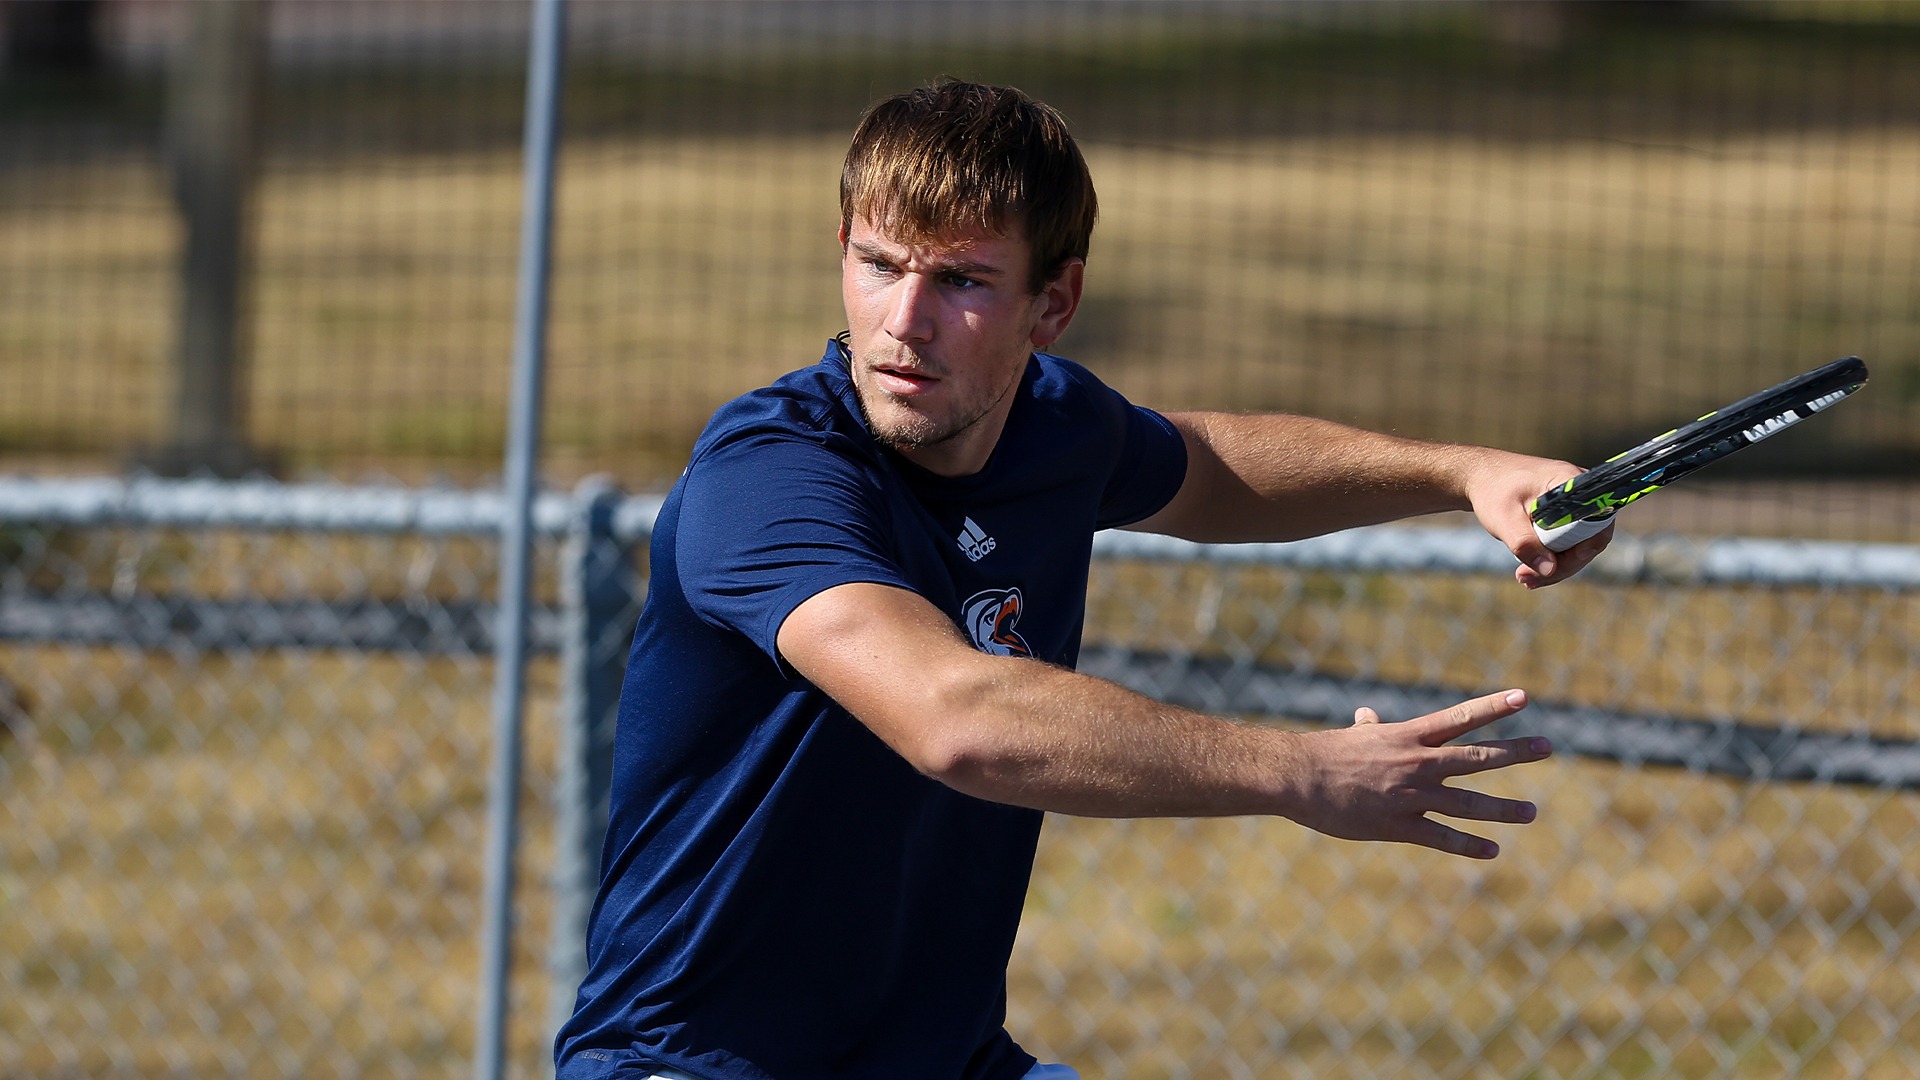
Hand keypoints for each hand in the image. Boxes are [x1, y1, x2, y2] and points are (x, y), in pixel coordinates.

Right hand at [1283, 689, 1550, 858]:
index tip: (1524, 697)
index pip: (1460, 717)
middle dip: (1516, 752)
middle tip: (1548, 747)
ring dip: (1503, 809)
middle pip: (1477, 758)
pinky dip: (1469, 845)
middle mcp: (1417, 763)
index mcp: (1408, 736)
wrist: (1297, 778)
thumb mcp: (1352, 736)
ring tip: (1531, 811)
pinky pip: (1442, 837)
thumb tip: (1367, 715)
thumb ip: (1370, 728)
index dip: (1494, 706)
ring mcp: (1411, 795)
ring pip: (1469, 802)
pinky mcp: (1399, 826)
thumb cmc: (1322, 754)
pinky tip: (1492, 850)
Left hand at [1459, 449, 1611, 588]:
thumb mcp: (1503, 518)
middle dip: (1561, 566)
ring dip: (1554, 567)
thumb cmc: (1492, 490)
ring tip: (1524, 578)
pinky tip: (1529, 570)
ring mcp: (1575, 503)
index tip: (1554, 567)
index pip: (1596, 524)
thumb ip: (1524, 543)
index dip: (1581, 551)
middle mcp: (1581, 492)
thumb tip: (1549, 570)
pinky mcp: (1566, 514)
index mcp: (1572, 483)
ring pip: (1578, 545)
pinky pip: (1568, 541)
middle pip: (1589, 539)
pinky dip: (1550, 558)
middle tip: (1527, 579)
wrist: (1479, 476)